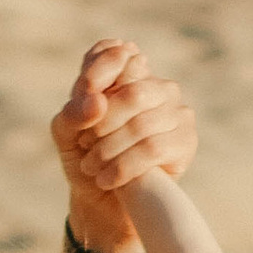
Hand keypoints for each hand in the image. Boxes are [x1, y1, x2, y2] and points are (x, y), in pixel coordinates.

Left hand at [53, 37, 194, 252]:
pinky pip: (154, 149)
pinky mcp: (186, 140)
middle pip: (132, 92)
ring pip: (143, 123)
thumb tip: (98, 101)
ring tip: (93, 167)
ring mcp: (176, 111)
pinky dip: (125, 166)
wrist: (103, 200)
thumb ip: (72, 112)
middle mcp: (155, 85)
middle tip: (85, 145)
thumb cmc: (85, 158)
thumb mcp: (66, 133)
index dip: (98, 71)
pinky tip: (109, 179)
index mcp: (124, 72)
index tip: (85, 93)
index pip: (114, 52)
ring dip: (110, 149)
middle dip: (103, 123)